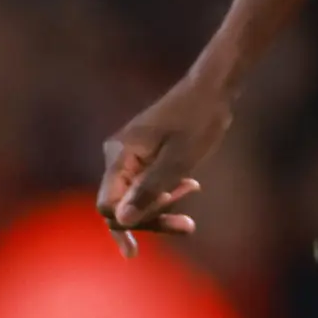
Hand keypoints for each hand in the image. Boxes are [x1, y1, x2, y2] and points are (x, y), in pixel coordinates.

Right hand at [98, 68, 231, 250]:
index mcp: (120, 155)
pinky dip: (165, 194)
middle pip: (120, 206)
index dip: (131, 221)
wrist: (210, 91)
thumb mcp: (177, 161)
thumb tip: (120, 220)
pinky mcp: (142, 157)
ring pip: (134, 198)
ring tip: (192, 214)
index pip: (107, 205)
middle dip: (152, 219)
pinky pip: (144, 186)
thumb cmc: (196, 121)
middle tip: (187, 226)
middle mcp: (117, 157)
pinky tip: (189, 187)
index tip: (166, 218)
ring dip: (162, 209)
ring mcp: (128, 157)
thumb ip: (147, 191)